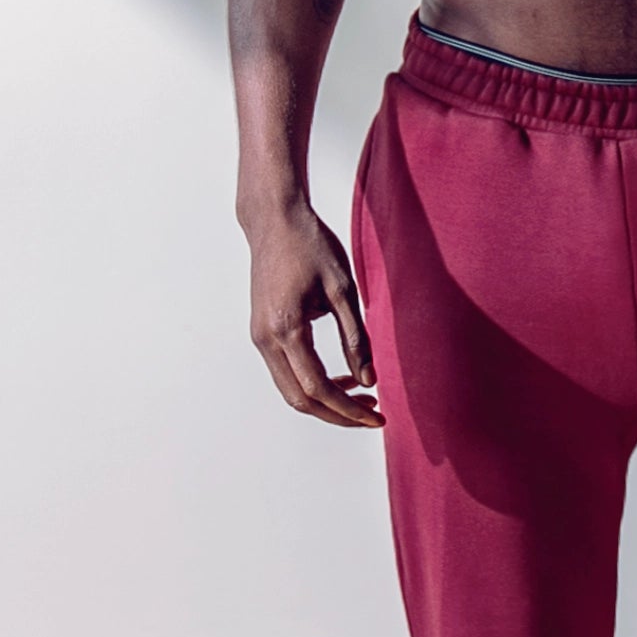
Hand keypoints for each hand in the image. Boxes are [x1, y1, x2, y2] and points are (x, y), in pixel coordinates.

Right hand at [247, 206, 381, 427]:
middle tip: (373, 414)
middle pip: (300, 400)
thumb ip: (356, 338)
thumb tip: (369, 380)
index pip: (318, 388)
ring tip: (364, 396)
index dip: (349, 409)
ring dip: (326, 401)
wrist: (274, 220)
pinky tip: (342, 377)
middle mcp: (265, 339)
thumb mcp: (343, 290)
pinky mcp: (262, 332)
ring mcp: (259, 337)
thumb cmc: (311, 246)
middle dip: (338, 415)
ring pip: (290, 390)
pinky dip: (313, 384)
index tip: (377, 416)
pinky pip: (286, 373)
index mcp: (286, 328)